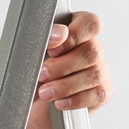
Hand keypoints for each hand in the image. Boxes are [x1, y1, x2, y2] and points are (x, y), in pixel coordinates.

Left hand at [25, 11, 111, 128]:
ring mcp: (99, 71)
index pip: (90, 23)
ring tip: (45, 93)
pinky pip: (99, 94)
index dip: (75, 34)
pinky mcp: (101, 93)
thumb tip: (60, 33)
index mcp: (76, 32)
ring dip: (66, 85)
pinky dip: (77, 100)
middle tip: (42, 74)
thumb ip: (44, 38)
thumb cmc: (29, 75)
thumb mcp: (29, 54)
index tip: (53, 49)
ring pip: (95, 73)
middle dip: (63, 65)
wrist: (27, 105)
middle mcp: (91, 49)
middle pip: (93, 50)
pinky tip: (59, 103)